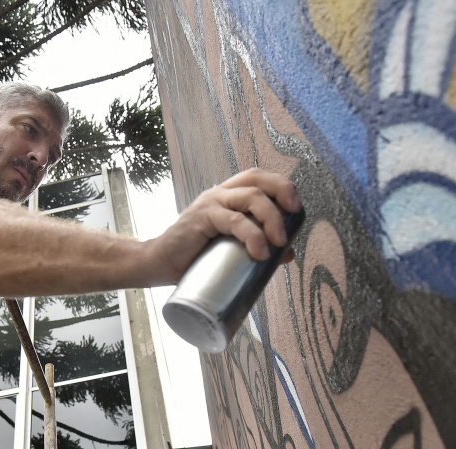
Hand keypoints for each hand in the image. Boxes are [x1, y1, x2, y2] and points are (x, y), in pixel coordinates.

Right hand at [149, 168, 300, 282]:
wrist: (157, 264)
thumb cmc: (193, 256)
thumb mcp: (230, 249)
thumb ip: (256, 245)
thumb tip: (287, 252)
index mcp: (227, 197)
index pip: (259, 178)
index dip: (281, 186)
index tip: (297, 208)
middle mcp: (219, 194)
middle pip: (257, 179)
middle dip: (282, 192)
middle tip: (295, 213)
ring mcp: (209, 203)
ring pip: (250, 197)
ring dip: (272, 218)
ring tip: (279, 242)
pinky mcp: (200, 218)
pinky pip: (232, 220)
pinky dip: (251, 235)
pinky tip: (260, 252)